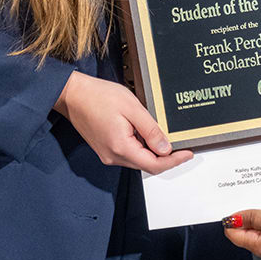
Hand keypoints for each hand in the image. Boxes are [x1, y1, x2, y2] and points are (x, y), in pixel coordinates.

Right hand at [53, 71, 192, 173]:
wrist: (72, 94)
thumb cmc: (98, 96)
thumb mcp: (132, 108)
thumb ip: (151, 130)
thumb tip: (166, 149)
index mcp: (121, 148)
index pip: (154, 164)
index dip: (174, 161)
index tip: (188, 153)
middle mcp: (113, 156)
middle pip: (147, 165)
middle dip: (167, 157)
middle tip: (183, 146)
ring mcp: (108, 154)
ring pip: (138, 159)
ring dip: (153, 152)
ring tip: (166, 137)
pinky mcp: (105, 149)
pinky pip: (129, 153)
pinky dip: (142, 147)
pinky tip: (147, 134)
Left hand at [222, 204, 260, 256]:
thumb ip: (252, 217)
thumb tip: (232, 219)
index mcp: (259, 245)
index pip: (233, 234)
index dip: (230, 218)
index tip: (231, 203)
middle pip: (242, 230)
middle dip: (241, 215)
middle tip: (245, 197)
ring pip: (254, 225)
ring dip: (254, 213)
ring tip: (260, 200)